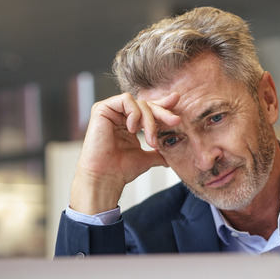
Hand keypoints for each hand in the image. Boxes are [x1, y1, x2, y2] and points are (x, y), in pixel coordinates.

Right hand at [69, 92, 180, 214]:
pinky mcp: (102, 109)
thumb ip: (159, 152)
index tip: (178, 102)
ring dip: (149, 121)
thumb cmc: (121, 170)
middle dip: (163, 113)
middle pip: (146, 105)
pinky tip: (133, 129)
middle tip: (175, 121)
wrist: (106, 178)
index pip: (148, 110)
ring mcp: (111, 111)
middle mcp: (119, 115)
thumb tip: (174, 152)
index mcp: (129, 123)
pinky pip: (125, 100)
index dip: (163, 106)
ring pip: (139, 103)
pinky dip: (134, 113)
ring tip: (150, 140)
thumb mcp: (147, 158)